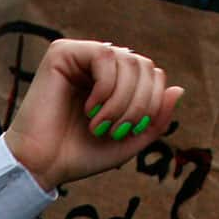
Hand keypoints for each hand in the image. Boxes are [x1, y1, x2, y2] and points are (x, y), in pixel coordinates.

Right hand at [5, 39, 183, 190]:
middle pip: (144, 65)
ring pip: (129, 60)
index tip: (129, 132)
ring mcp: (79, 57)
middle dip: (139, 103)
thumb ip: (157, 119)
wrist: (41, 165)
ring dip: (122, 100)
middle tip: (116, 131)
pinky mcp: (61, 54)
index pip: (152, 75)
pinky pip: (105, 55)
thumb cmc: (78, 154)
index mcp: (112, 82)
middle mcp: (96, 66)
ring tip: (100, 124)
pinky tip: (90, 108)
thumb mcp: (129, 141)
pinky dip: (106, 86)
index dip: (151, 103)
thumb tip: (178, 88)